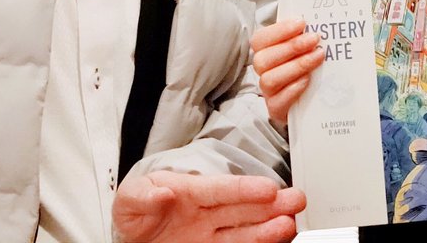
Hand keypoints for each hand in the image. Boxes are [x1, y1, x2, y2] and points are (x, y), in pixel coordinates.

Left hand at [112, 170, 305, 242]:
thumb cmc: (136, 211)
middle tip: (296, 200)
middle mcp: (207, 213)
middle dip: (270, 204)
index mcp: (191, 192)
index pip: (222, 189)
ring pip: (244, 231)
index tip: (268, 189)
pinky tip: (273, 241)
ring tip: (289, 224)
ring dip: (267, 228)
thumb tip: (165, 192)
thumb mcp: (130, 198)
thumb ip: (144, 195)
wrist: (132, 238)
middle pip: (242, 208)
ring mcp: (210, 235)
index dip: (246, 189)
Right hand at [251, 18, 324, 125]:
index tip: (302, 22)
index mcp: (264, 51)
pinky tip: (308, 80)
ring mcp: (267, 92)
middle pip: (264, 59)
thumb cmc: (303, 62)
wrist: (307, 98)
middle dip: (291, 47)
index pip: (260, 39)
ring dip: (296, 66)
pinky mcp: (276, 109)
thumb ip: (302, 34)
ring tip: (318, 57)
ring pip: (269, 80)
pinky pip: (277, 102)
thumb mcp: (301, 46)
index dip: (279, 30)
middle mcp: (262, 71)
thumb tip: (319, 21)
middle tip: (315, 39)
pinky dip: (293, 89)